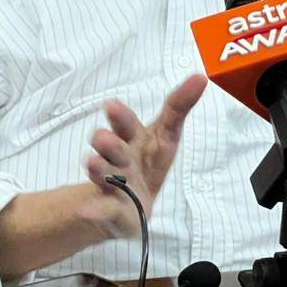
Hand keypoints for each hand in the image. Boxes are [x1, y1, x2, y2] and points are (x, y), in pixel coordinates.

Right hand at [83, 75, 206, 238]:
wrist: (129, 203)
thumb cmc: (147, 160)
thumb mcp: (166, 133)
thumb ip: (179, 107)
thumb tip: (200, 76)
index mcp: (132, 138)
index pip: (127, 124)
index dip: (121, 116)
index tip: (111, 105)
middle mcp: (118, 157)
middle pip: (112, 147)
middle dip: (108, 142)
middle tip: (103, 138)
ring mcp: (112, 183)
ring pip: (104, 174)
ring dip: (99, 169)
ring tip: (94, 164)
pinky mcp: (110, 209)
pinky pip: (102, 209)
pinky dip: (94, 209)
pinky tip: (86, 210)